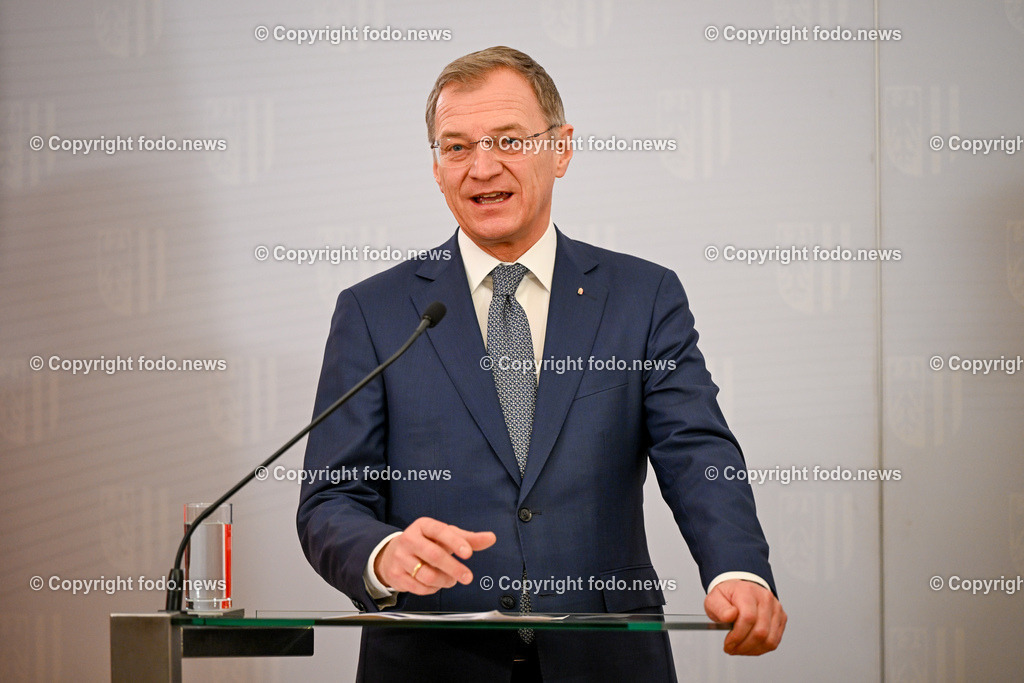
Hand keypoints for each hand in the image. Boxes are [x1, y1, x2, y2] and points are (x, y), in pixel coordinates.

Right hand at [373, 517, 495, 595]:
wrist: (393, 554)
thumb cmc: (426, 543)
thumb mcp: (446, 537)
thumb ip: (469, 539)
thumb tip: (491, 538)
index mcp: (423, 525)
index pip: (440, 531)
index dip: (455, 542)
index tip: (468, 553)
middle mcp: (409, 539)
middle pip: (434, 555)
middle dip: (454, 568)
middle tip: (468, 577)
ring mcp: (400, 557)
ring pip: (427, 575)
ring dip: (444, 581)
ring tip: (451, 580)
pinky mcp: (396, 575)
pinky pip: (419, 587)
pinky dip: (432, 589)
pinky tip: (436, 584)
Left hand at [704, 579, 786, 654]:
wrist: (740, 590)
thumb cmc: (728, 596)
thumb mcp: (714, 598)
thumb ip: (719, 608)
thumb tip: (730, 616)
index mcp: (748, 592)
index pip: (748, 618)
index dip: (737, 636)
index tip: (727, 643)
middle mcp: (765, 599)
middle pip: (760, 632)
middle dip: (743, 646)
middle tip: (731, 649)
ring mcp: (776, 609)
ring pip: (769, 640)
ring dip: (752, 650)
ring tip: (739, 649)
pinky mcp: (781, 619)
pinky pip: (773, 641)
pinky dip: (760, 649)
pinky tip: (749, 647)